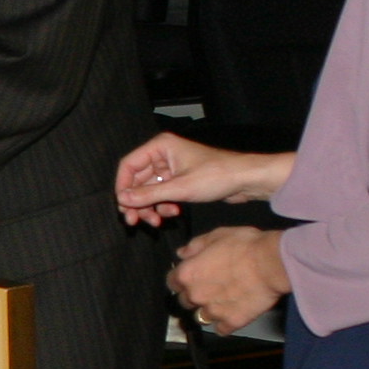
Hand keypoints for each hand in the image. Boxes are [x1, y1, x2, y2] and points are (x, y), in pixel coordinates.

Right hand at [114, 129, 284, 225]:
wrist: (246, 180)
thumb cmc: (218, 176)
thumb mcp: (180, 188)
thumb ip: (148, 195)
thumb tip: (122, 200)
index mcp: (160, 146)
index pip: (128, 165)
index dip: (122, 187)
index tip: (123, 206)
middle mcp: (163, 154)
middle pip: (137, 180)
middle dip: (137, 202)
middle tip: (135, 222)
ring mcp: (171, 168)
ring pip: (148, 190)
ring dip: (150, 207)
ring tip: (157, 221)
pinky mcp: (179, 179)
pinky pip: (161, 194)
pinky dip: (162, 205)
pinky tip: (173, 213)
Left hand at [170, 226, 288, 334]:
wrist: (271, 263)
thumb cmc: (245, 246)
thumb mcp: (217, 235)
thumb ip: (196, 246)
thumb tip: (182, 253)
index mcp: (188, 274)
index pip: (172, 282)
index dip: (180, 279)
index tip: (189, 276)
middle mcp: (195, 296)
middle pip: (185, 301)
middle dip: (194, 295)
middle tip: (210, 287)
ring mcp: (212, 311)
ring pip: (202, 317)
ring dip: (209, 310)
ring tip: (223, 301)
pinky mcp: (231, 322)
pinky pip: (222, 329)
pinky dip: (225, 323)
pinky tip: (233, 314)